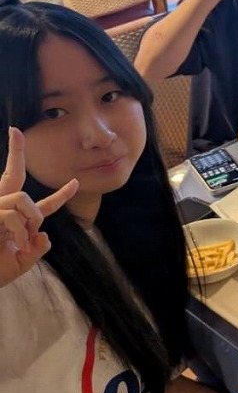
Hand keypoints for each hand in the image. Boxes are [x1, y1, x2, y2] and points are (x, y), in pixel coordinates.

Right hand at [0, 128, 77, 286]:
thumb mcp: (24, 262)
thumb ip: (37, 248)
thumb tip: (44, 236)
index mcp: (17, 220)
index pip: (43, 205)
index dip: (61, 195)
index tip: (76, 183)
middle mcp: (2, 209)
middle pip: (12, 175)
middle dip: (15, 151)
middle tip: (14, 131)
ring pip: (22, 198)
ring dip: (29, 219)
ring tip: (22, 240)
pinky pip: (11, 214)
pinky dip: (18, 230)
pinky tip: (13, 242)